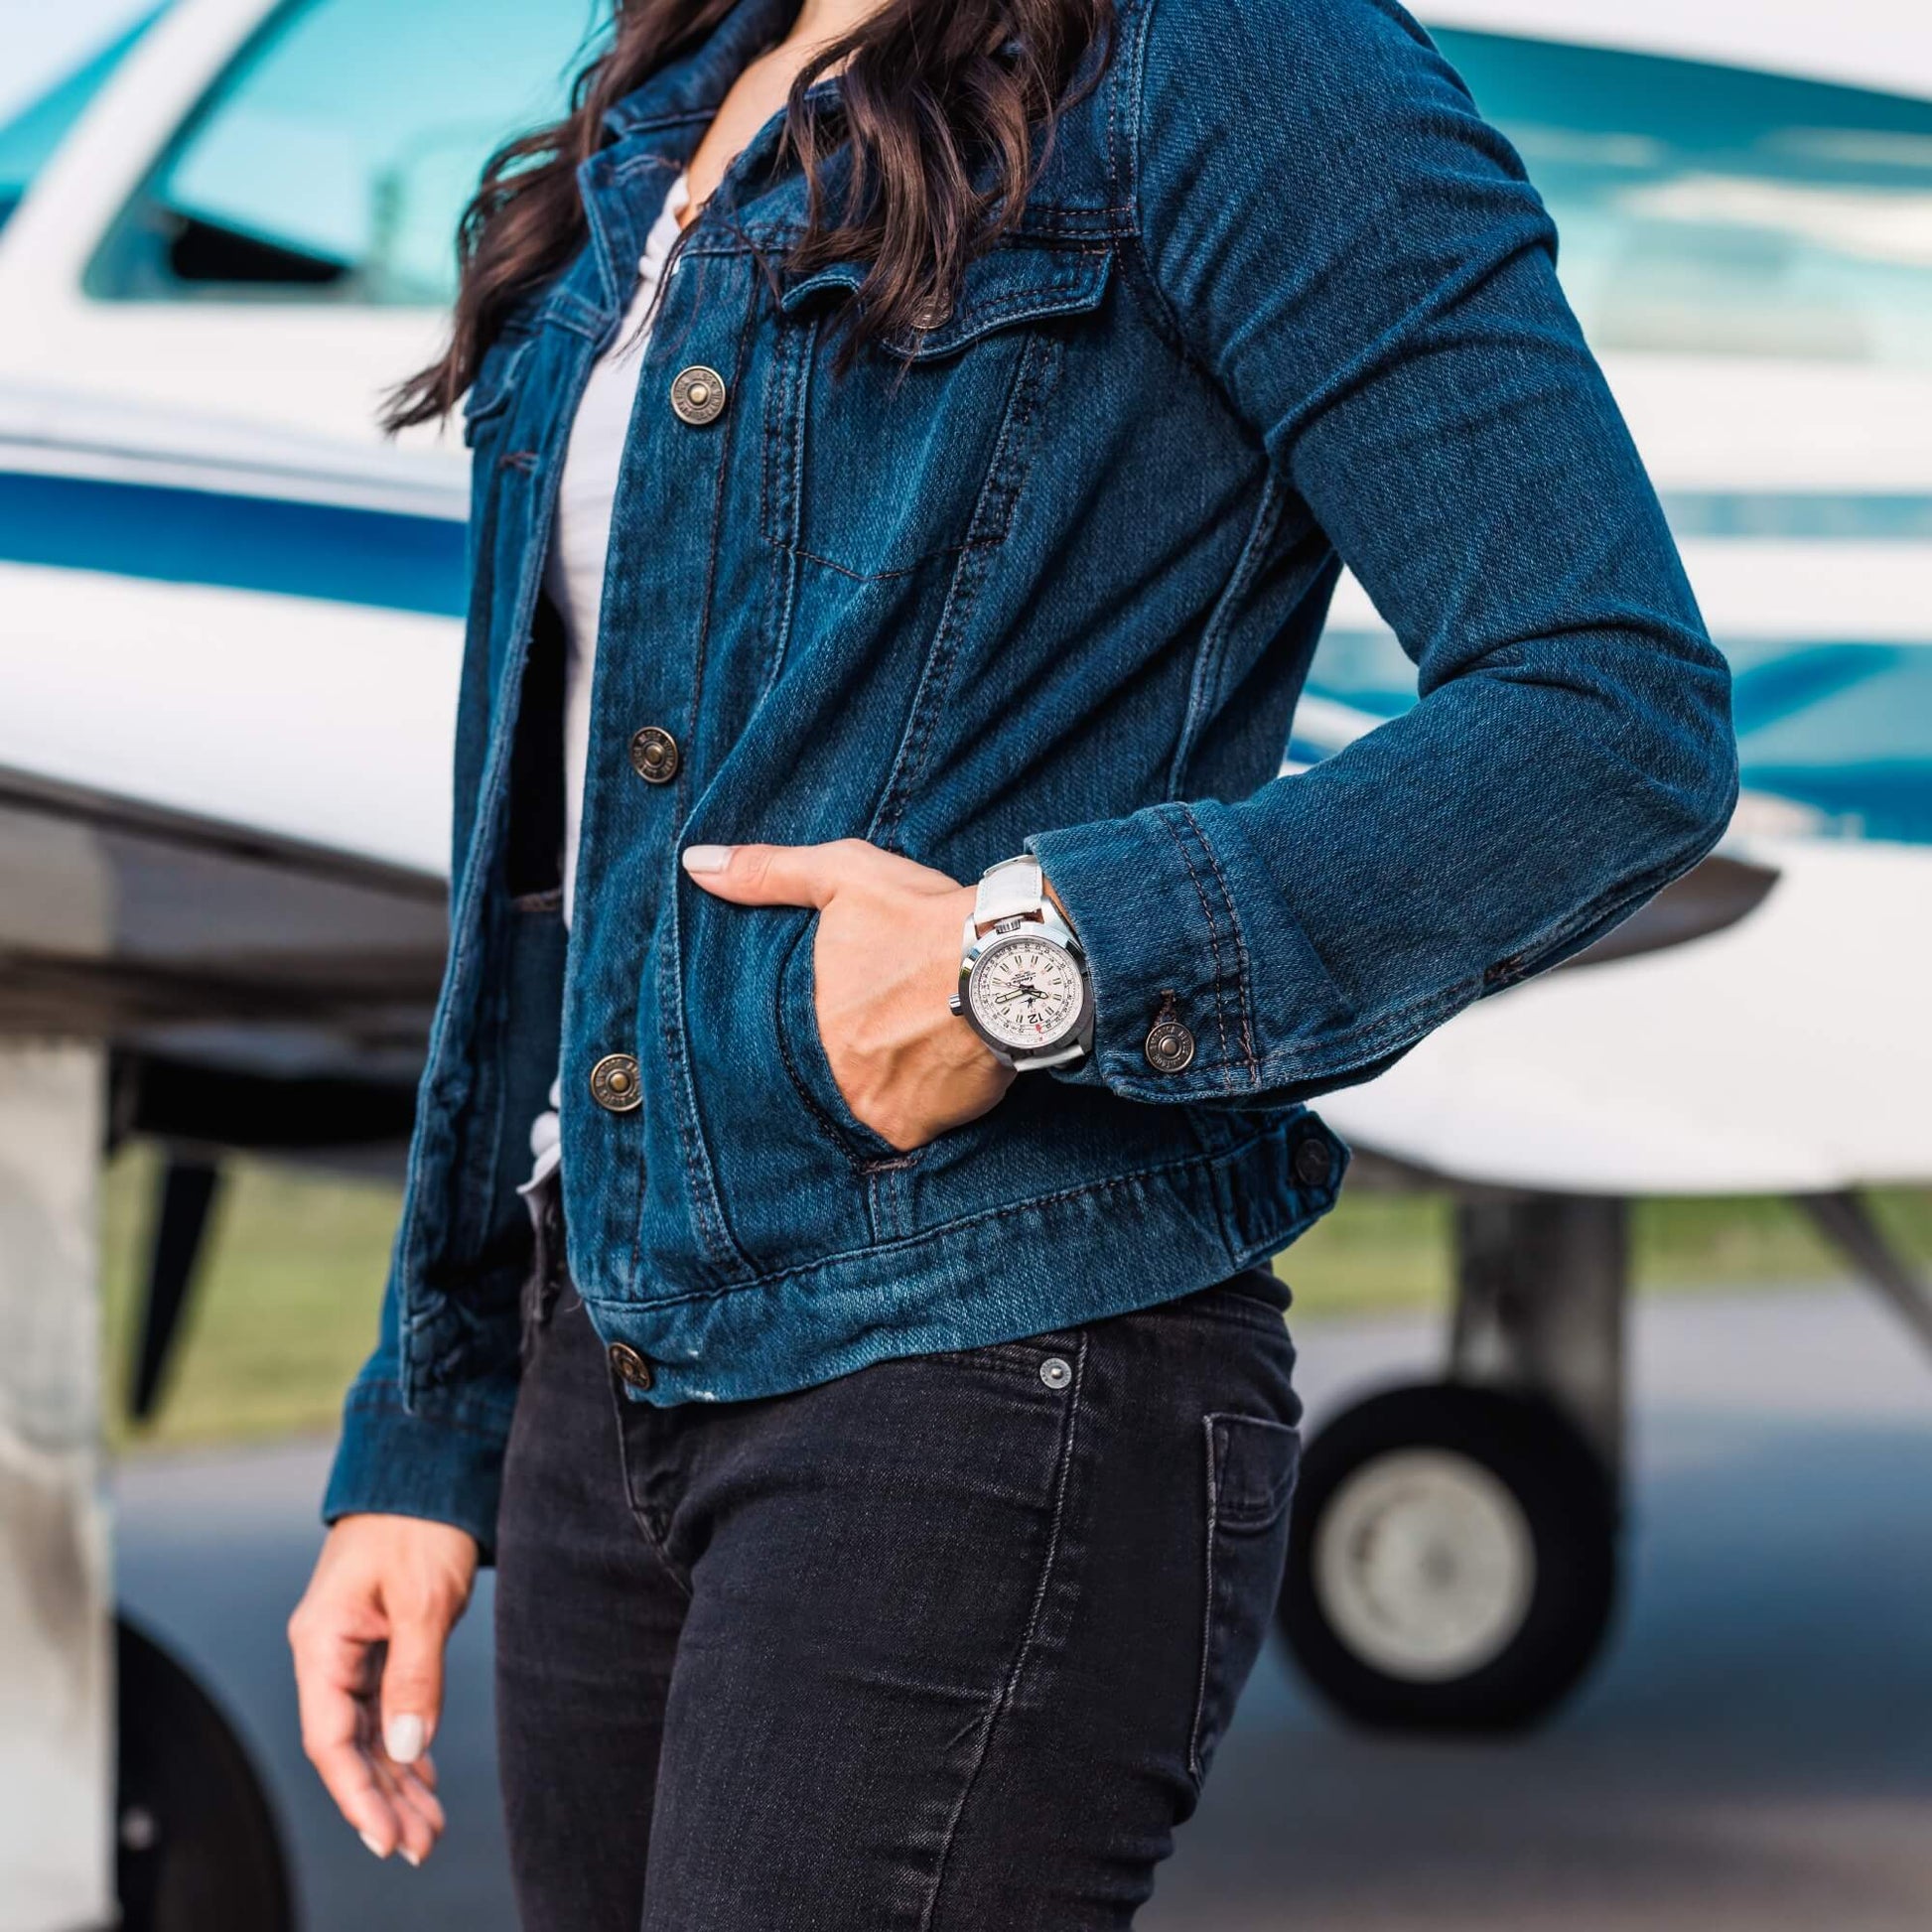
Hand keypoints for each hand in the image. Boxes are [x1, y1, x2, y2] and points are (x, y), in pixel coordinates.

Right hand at [288, 1514, 477, 1865]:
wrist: (425, 1465)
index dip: (357, 1795)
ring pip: (365, 1731)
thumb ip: (415, 1674)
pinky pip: (381, 1706)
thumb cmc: (419, 1522)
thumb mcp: (425, 1597)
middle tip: (420, 1845)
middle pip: (346, 1744)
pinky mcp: (376, 1639)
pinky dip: (402, 1744)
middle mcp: (327, 1649)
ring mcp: (350, 1645)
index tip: (388, 1839)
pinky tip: (420, 1779)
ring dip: (394, 1779)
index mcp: (321, 1640)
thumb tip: (404, 1750)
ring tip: (428, 1827)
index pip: (330, 1739)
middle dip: (381, 1799)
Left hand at [683, 839, 1011, 1151]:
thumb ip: (767, 873)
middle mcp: (826, 1073)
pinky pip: (899, 1132)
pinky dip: (908, 1112)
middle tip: (860, 1040)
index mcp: (799, 1018)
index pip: (773, 1039)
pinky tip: (922, 1082)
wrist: (1012, 961)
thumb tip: (696, 864)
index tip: (828, 1014)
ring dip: (866, 1089)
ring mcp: (869, 1108)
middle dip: (832, 1060)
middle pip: (814, 1075)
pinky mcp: (914, 1131)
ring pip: (853, 1107)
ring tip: (890, 1061)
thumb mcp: (842, 876)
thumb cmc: (925, 918)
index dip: (797, 1028)